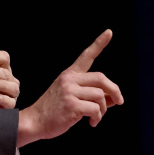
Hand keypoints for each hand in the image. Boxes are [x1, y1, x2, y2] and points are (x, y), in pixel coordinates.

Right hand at [17, 30, 123, 146]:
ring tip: (96, 117)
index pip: (86, 56)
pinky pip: (95, 109)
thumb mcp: (71, 96)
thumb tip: (114, 98)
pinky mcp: (71, 105)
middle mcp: (69, 79)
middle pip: (101, 78)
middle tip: (119, 101)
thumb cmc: (55, 111)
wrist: (35, 122)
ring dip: (103, 109)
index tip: (109, 32)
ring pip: (99, 96)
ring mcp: (69, 91)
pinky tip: (91, 122)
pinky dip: (97, 117)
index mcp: (69, 74)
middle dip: (114, 90)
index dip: (99, 44)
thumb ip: (91, 94)